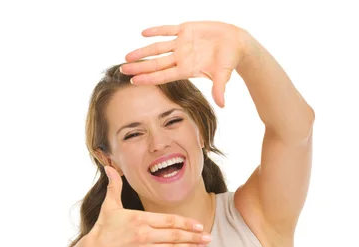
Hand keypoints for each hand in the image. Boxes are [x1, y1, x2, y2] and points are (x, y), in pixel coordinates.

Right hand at [85, 166, 211, 246]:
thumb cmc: (103, 228)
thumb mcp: (109, 206)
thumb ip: (114, 186)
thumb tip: (110, 167)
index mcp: (139, 220)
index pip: (169, 221)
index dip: (186, 223)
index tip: (199, 225)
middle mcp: (144, 236)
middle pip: (175, 236)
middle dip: (194, 237)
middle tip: (209, 237)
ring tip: (203, 245)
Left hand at [120, 21, 247, 107]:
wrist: (236, 43)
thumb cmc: (229, 61)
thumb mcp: (223, 75)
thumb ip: (219, 89)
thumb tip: (222, 105)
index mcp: (186, 69)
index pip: (163, 75)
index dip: (148, 78)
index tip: (134, 82)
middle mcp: (181, 58)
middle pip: (155, 64)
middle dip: (139, 67)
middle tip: (122, 71)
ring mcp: (182, 44)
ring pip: (157, 48)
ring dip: (142, 51)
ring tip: (127, 57)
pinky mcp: (186, 29)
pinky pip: (168, 30)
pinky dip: (156, 31)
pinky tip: (143, 34)